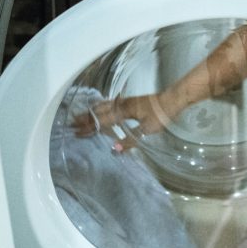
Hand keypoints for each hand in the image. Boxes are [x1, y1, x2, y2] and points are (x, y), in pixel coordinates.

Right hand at [70, 91, 185, 151]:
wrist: (174, 98)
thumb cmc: (162, 114)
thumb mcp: (148, 130)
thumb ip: (131, 140)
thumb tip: (115, 149)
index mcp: (123, 111)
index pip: (102, 121)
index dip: (89, 127)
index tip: (77, 132)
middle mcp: (122, 104)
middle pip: (100, 111)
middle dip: (86, 118)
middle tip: (72, 123)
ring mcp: (126, 101)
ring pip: (104, 105)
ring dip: (92, 111)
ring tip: (82, 115)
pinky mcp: (131, 101)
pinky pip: (111, 103)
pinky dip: (101, 107)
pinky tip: (102, 107)